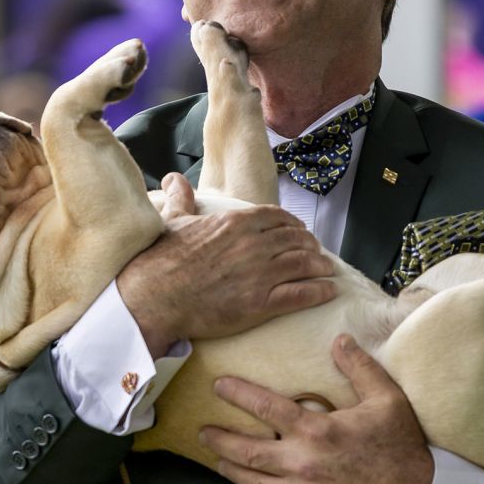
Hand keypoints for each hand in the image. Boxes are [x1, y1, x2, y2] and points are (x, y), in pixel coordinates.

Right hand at [118, 172, 334, 356]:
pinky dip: (319, 291)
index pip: (277, 217)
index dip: (293, 223)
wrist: (154, 298)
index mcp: (236, 222)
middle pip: (295, 239)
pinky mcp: (261, 303)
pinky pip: (301, 294)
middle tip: (316, 251)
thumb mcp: (172, 221)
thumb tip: (173, 179)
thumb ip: (180, 198)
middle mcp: (254, 244)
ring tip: (326, 269)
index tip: (299, 230)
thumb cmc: (161, 261)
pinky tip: (329, 291)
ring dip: (320, 265)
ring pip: (303, 263)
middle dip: (309, 244)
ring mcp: (260, 274)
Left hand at [200, 334, 434, 483]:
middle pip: (247, 452)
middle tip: (203, 430)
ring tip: (217, 457)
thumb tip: (339, 339)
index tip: (219, 385)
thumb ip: (359, 367)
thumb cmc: (400, 446)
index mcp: (318, 432)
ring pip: (254, 482)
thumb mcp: (386, 399)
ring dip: (231, 469)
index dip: (239, 394)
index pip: (266, 408)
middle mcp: (303, 465)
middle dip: (221, 439)